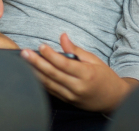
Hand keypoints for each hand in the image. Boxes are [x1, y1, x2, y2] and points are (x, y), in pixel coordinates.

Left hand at [21, 33, 137, 112]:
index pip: (64, 64)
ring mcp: (72, 96)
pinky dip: (41, 82)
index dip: (51, 55)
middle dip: (37, 62)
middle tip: (24, 53)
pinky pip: (51, 91)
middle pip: (53, 74)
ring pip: (49, 84)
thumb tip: (62, 37)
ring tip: (24, 61)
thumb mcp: (94, 60)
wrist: (115, 99)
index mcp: (87, 74)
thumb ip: (76, 50)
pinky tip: (32, 73)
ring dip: (35, 72)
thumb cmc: (105, 77)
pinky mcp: (68, 101)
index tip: (41, 46)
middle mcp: (78, 87)